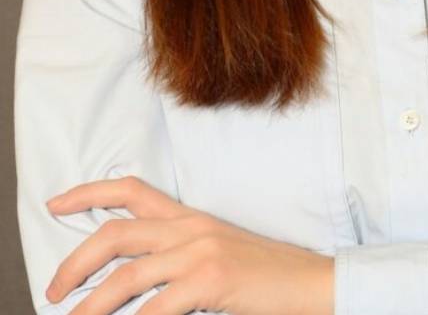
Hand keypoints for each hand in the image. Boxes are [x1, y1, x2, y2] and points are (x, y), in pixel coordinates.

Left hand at [44, 176, 333, 314]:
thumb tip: (127, 276)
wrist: (308, 281)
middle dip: (75, 261)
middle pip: (116, 233)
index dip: (88, 193)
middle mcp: (189, 227)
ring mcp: (199, 251)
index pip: (130, 189)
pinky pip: (154, 308)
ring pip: (125, 275)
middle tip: (53, 289)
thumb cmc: (262, 273)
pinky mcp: (210, 280)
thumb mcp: (214, 251)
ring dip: (91, 305)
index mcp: (188, 216)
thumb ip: (176, 253)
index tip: (56, 203)